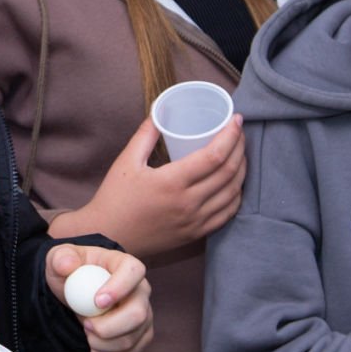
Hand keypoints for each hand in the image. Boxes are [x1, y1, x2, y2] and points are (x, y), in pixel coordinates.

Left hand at [45, 245, 153, 351]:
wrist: (77, 295)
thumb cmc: (72, 273)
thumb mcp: (59, 259)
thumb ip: (60, 258)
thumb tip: (67, 265)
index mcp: (125, 265)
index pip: (134, 271)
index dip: (119, 287)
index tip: (97, 302)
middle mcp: (141, 290)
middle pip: (139, 314)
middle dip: (108, 327)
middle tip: (85, 325)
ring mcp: (145, 315)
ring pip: (130, 339)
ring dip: (101, 343)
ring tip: (86, 330)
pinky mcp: (141, 337)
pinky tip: (92, 345)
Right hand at [75, 113, 245, 257]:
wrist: (108, 238)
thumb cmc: (114, 199)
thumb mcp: (126, 162)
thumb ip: (145, 135)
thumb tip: (160, 113)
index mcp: (171, 182)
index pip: (214, 156)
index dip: (231, 135)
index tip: (237, 119)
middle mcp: (188, 203)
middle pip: (229, 172)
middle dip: (240, 148)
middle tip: (239, 132)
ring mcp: (194, 221)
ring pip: (233, 193)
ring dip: (242, 170)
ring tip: (240, 153)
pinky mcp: (195, 233)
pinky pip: (227, 214)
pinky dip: (236, 195)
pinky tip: (234, 183)